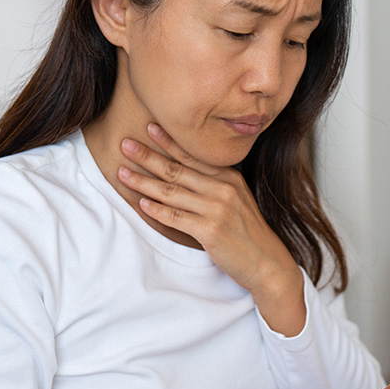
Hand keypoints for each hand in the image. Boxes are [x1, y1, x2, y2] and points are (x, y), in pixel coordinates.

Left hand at [118, 123, 305, 335]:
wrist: (266, 261)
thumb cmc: (246, 230)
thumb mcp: (236, 198)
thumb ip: (214, 183)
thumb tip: (183, 171)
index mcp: (229, 177)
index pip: (192, 155)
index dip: (169, 141)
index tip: (149, 127)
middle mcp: (223, 189)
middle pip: (177, 169)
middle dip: (148, 156)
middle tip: (125, 145)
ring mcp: (217, 209)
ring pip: (172, 192)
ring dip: (144, 182)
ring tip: (123, 173)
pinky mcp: (210, 231)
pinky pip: (177, 217)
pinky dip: (157, 210)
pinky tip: (142, 203)